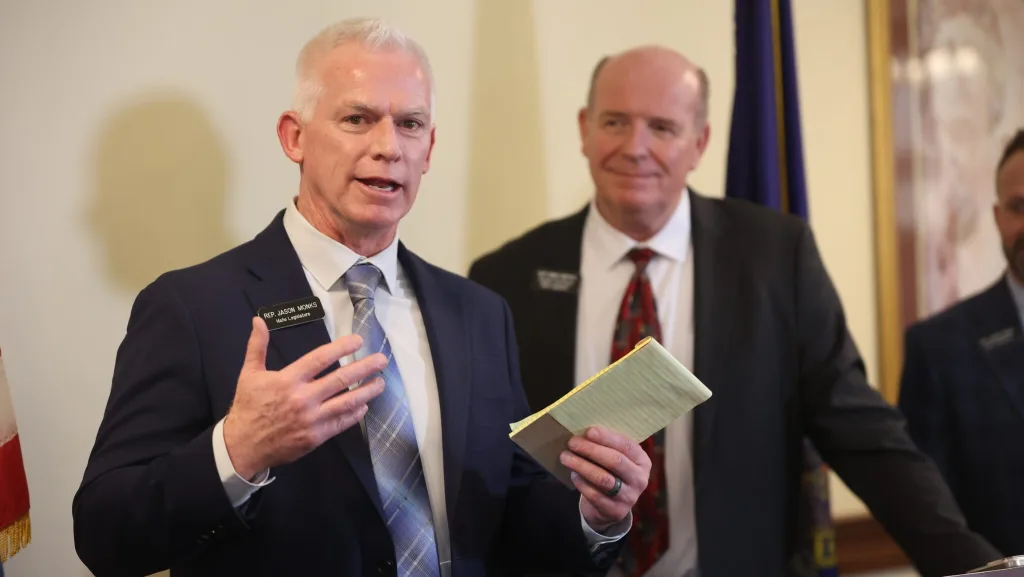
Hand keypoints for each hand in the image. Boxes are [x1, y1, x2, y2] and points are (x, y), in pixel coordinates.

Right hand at [223, 317, 387, 478]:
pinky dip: (355, 413)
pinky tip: (364, 405)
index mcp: (288, 380)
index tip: (358, 341)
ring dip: (367, 391)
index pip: (321, 359)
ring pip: (347, 402)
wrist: (242, 446)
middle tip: (381, 360)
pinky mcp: (316, 437)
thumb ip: (257, 347)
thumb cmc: (248, 407)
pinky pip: (341, 422)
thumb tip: (258, 321)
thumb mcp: (249, 374)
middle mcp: (303, 398)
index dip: (342, 348)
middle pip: (341, 379)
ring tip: (380, 382)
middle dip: (365, 367)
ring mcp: (312, 419)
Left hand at [560, 425, 651, 531]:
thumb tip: (585, 432)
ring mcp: (629, 497)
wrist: (612, 506)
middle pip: (615, 461)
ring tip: (565, 457)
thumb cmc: (611, 473)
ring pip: (603, 479)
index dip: (607, 437)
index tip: (588, 431)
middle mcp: (639, 479)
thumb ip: (607, 446)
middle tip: (572, 443)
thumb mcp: (616, 458)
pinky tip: (573, 474)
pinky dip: (581, 483)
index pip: (626, 445)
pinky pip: (594, 495)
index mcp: (642, 461)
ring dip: (582, 466)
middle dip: (591, 450)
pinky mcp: (615, 511)